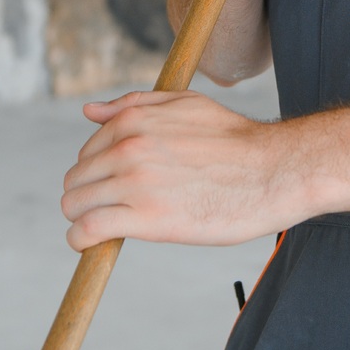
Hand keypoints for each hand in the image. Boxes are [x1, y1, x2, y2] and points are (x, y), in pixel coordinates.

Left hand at [60, 91, 303, 249]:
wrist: (274, 172)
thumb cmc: (235, 140)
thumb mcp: (185, 104)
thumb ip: (133, 105)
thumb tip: (89, 111)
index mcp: (134, 122)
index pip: (87, 153)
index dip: (97, 174)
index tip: (113, 189)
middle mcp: (128, 149)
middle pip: (76, 180)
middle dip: (87, 197)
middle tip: (110, 211)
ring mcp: (136, 184)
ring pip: (75, 206)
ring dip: (81, 219)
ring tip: (100, 229)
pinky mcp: (147, 220)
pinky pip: (89, 231)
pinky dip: (80, 240)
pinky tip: (88, 245)